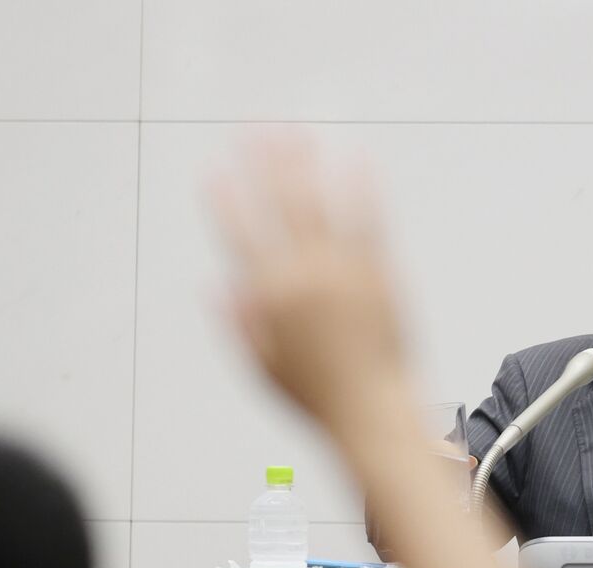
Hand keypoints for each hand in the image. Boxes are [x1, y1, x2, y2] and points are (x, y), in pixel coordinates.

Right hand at [209, 138, 406, 428]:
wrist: (374, 413)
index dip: (223, 202)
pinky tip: (357, 157)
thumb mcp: (264, 368)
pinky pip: (368, 219)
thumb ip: (238, 323)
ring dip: (304, 163)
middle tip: (253, 130)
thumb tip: (215, 288)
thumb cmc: (319, 399)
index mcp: (268, 300)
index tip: (213, 171)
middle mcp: (302, 277)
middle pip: (277, 207)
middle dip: (263, 165)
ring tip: (295, 131)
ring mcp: (342, 271)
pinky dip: (361, 186)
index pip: (238, 237)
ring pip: (318, 204)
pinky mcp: (379, 274)